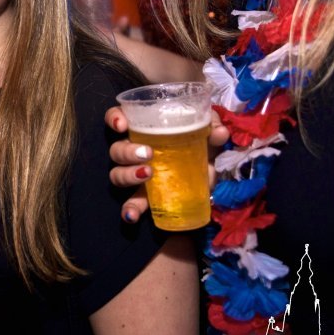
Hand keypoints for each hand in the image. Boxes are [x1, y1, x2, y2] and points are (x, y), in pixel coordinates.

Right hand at [105, 106, 228, 223]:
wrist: (209, 176)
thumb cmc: (201, 146)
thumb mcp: (208, 133)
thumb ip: (213, 127)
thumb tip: (219, 132)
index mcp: (146, 130)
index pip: (119, 119)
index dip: (114, 118)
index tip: (121, 125)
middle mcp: (135, 151)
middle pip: (116, 150)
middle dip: (126, 151)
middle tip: (147, 153)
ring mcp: (137, 176)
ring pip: (117, 174)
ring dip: (127, 175)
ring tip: (147, 174)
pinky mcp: (145, 198)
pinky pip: (130, 204)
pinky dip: (129, 210)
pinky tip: (132, 216)